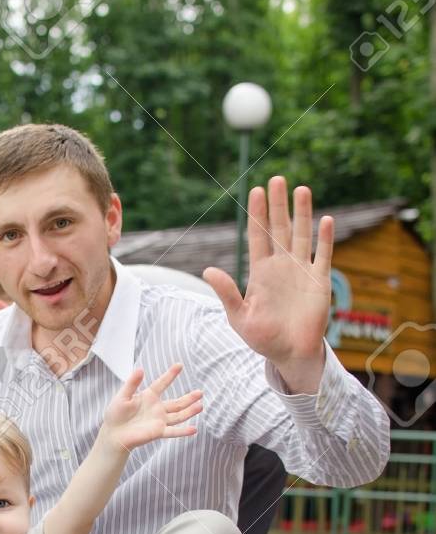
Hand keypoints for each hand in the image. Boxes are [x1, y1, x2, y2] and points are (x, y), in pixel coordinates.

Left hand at [102, 365, 201, 451]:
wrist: (113, 434)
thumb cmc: (115, 415)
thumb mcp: (122, 396)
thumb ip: (132, 383)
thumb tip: (140, 369)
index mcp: (148, 397)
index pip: (162, 383)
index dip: (170, 375)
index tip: (179, 365)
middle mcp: (157, 408)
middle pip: (177, 402)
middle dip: (189, 398)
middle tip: (200, 392)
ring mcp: (159, 420)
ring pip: (179, 415)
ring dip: (190, 411)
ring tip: (200, 406)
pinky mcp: (158, 432)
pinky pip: (173, 431)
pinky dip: (183, 431)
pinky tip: (194, 429)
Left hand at [202, 177, 331, 391]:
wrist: (290, 354)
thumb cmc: (263, 338)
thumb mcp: (239, 317)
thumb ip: (227, 292)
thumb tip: (207, 270)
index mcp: (261, 272)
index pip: (257, 237)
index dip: (257, 215)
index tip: (255, 192)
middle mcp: (281, 266)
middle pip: (279, 228)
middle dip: (277, 205)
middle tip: (276, 179)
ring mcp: (301, 271)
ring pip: (301, 235)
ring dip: (302, 213)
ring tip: (300, 189)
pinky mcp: (319, 281)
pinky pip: (322, 255)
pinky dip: (324, 239)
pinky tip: (326, 220)